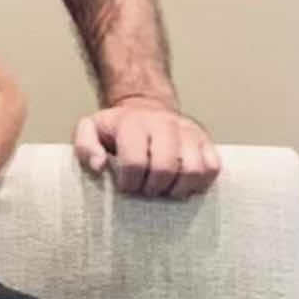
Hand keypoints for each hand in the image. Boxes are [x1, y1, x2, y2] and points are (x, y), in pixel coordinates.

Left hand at [73, 99, 220, 197]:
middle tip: (145, 190)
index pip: (135, 162)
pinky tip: (182, 184)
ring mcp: (188, 131)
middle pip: (165, 168)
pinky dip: (199, 183)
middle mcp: (164, 124)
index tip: (126, 186)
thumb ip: (86, 147)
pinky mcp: (205, 140)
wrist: (145, 108)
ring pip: (193, 170)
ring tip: (164, 190)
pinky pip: (212, 168)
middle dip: (153, 188)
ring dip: (177, 189)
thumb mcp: (90, 130)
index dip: (130, 183)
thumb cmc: (116, 128)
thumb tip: (98, 166)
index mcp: (133, 124)